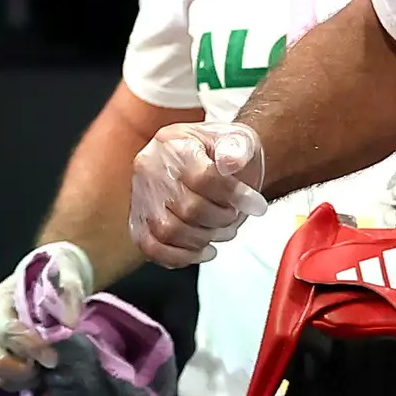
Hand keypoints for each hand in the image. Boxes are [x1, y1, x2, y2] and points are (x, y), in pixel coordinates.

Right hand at [0, 240, 92, 384]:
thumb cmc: (55, 274)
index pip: (7, 332)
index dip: (31, 348)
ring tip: (49, 366)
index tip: (54, 357)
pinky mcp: (0, 359)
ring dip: (27, 378)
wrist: (51, 279)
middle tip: (52, 363)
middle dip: (26, 369)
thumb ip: (70, 289)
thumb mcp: (66, 270)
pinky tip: (44, 370)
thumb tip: (70, 320)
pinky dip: (27, 382)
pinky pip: (8, 382)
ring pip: (1, 377)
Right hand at [129, 122, 268, 268]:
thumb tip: (231, 162)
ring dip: (203, 239)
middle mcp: (149, 167)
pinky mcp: (139, 221)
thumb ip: (239, 148)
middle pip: (186, 208)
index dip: (234, 196)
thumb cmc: (224, 153)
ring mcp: (141, 196)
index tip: (256, 205)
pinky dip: (180, 256)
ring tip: (221, 230)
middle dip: (221, 219)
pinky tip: (202, 249)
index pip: (202, 177)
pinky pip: (152, 248)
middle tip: (234, 216)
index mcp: (173, 143)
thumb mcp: (240, 140)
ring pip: (167, 231)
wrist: (213, 162)